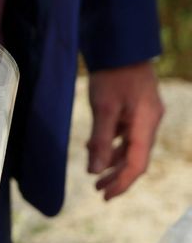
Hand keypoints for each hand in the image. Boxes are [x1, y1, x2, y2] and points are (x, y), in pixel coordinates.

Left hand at [87, 61, 163, 199]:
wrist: (120, 46)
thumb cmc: (112, 74)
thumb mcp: (103, 108)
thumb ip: (100, 140)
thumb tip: (95, 171)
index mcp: (146, 123)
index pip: (137, 164)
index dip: (122, 183)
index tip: (105, 196)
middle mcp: (149, 122)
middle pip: (135, 158)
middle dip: (116, 176)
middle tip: (98, 191)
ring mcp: (143, 115)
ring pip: (129, 147)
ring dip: (111, 161)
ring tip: (94, 173)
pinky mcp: (134, 109)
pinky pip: (124, 134)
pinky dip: (110, 144)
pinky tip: (93, 147)